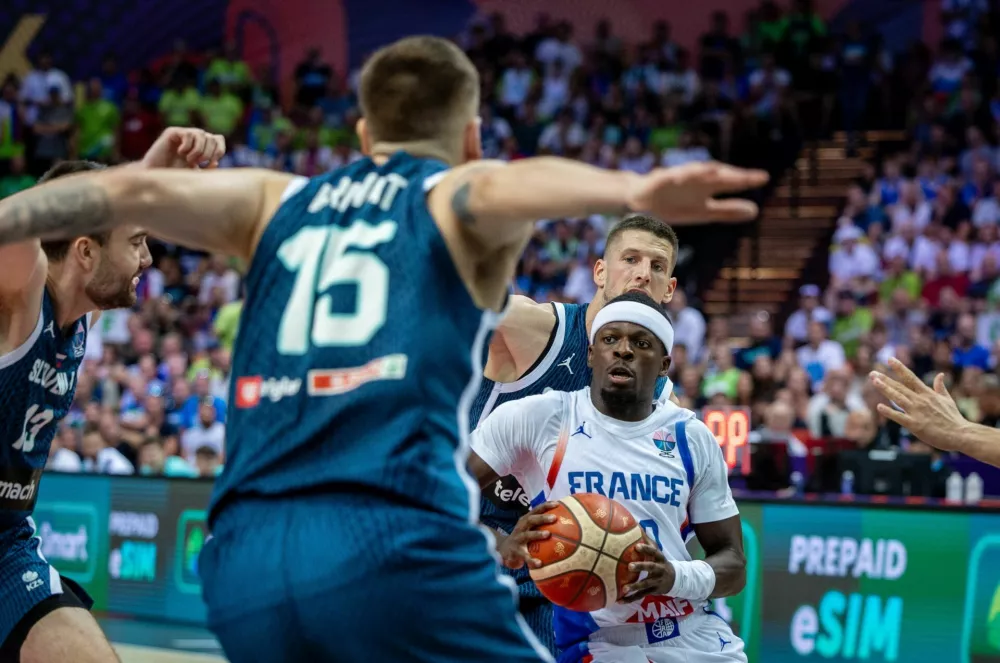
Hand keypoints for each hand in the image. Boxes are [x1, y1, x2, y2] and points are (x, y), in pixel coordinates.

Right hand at [141, 128, 225, 168]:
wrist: (155, 176)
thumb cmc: (175, 176)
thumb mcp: (196, 174)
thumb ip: (207, 169)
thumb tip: (216, 162)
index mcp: (202, 146)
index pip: (218, 139)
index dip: (219, 151)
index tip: (211, 164)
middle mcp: (194, 138)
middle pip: (212, 137)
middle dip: (208, 153)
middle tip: (197, 163)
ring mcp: (183, 134)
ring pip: (202, 134)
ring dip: (198, 150)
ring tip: (189, 160)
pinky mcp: (172, 132)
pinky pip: (188, 134)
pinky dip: (188, 146)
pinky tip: (180, 153)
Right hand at [497, 501, 558, 569]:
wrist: (504, 551)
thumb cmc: (522, 538)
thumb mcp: (529, 529)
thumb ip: (541, 525)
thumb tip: (563, 522)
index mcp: (525, 520)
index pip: (536, 510)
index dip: (546, 506)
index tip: (557, 504)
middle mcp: (521, 528)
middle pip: (530, 520)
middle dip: (542, 518)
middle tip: (554, 518)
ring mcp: (517, 539)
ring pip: (527, 535)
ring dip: (537, 534)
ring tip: (548, 534)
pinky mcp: (516, 551)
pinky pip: (524, 556)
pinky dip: (532, 560)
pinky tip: (539, 563)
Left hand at [620, 543, 674, 602]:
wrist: (675, 579)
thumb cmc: (660, 562)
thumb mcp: (657, 553)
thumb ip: (648, 542)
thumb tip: (637, 527)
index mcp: (660, 559)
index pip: (654, 552)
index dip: (647, 549)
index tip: (637, 546)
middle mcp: (660, 570)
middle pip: (651, 568)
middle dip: (641, 567)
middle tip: (629, 566)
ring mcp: (657, 582)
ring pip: (646, 585)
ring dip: (635, 587)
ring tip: (624, 589)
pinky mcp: (653, 592)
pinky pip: (641, 596)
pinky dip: (630, 599)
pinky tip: (620, 601)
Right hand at [625, 162, 769, 223]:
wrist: (643, 200)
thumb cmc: (676, 203)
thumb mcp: (704, 211)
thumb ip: (728, 210)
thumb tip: (755, 211)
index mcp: (707, 189)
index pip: (729, 182)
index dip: (745, 179)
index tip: (764, 178)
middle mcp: (695, 180)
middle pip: (714, 175)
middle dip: (727, 175)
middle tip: (745, 177)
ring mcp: (676, 179)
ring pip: (690, 172)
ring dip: (700, 171)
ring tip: (715, 171)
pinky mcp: (657, 181)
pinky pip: (665, 177)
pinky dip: (672, 176)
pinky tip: (679, 176)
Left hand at [869, 357, 966, 451]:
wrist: (961, 434)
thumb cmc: (954, 419)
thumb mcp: (948, 400)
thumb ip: (940, 388)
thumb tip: (940, 375)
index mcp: (928, 394)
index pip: (911, 378)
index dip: (899, 368)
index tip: (889, 360)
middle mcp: (921, 401)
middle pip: (900, 387)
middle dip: (885, 379)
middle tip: (872, 372)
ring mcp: (917, 412)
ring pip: (898, 398)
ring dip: (886, 389)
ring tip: (874, 381)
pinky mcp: (915, 425)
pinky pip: (899, 417)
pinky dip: (889, 412)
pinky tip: (879, 407)